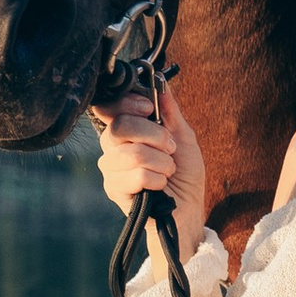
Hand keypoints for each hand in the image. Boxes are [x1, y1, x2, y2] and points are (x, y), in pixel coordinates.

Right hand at [88, 76, 207, 238]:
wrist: (187, 208)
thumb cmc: (184, 175)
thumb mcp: (184, 138)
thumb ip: (171, 114)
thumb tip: (162, 87)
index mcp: (126, 131)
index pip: (108, 108)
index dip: (126, 103)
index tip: (149, 109)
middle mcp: (113, 147)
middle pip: (120, 127)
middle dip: (155, 135)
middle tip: (170, 147)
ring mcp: (111, 168)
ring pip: (132, 154)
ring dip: (161, 162)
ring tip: (168, 170)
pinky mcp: (114, 189)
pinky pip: (137, 176)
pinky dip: (158, 179)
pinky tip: (160, 186)